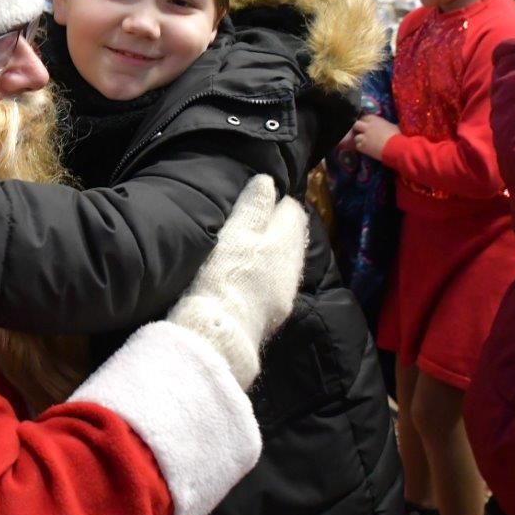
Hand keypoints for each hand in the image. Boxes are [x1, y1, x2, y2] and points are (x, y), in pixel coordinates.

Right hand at [167, 175, 308, 388]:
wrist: (220, 333)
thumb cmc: (224, 275)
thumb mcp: (235, 233)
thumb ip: (254, 207)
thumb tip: (267, 182)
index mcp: (285, 242)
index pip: (292, 211)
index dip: (276, 203)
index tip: (257, 202)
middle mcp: (292, 268)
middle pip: (293, 238)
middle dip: (278, 228)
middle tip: (253, 224)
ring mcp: (285, 294)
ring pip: (286, 264)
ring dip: (273, 254)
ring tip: (249, 252)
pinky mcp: (274, 315)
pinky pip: (277, 286)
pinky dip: (267, 277)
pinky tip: (250, 281)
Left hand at [351, 114, 399, 160]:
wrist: (395, 147)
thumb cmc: (397, 135)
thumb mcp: (393, 125)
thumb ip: (386, 124)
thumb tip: (388, 125)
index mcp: (374, 119)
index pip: (364, 118)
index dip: (364, 122)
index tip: (366, 126)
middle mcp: (367, 127)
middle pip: (356, 125)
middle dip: (357, 129)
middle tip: (362, 133)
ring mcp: (363, 137)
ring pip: (356, 137)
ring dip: (359, 140)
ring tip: (365, 143)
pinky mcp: (362, 146)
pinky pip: (357, 146)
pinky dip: (361, 148)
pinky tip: (367, 149)